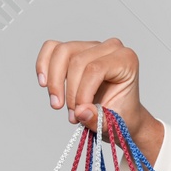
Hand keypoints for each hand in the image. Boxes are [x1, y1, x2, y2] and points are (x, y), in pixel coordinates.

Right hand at [35, 38, 162, 158]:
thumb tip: (81, 111)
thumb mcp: (114, 124)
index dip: (82, 93)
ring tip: (57, 104)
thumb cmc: (121, 115)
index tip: (79, 113)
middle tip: (72, 115)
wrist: (121, 115)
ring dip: (54, 81)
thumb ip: (98, 119)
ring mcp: (91, 46)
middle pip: (77, 61)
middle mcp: (111, 47)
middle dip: (70, 91)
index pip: (95, 69)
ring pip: (61, 53)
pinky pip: (52, 48)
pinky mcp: (75, 49)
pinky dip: (43, 65)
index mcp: (126, 60)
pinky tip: (44, 84)